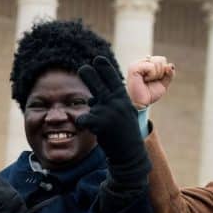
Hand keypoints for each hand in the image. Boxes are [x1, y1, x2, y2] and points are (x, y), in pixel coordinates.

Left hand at [74, 56, 149, 183]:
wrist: (129, 154)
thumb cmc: (123, 133)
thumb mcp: (123, 113)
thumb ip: (110, 103)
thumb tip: (92, 97)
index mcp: (124, 99)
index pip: (113, 79)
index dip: (105, 69)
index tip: (98, 59)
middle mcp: (117, 102)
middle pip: (99, 84)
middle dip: (88, 74)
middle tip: (83, 68)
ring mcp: (108, 111)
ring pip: (90, 105)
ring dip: (92, 114)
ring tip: (106, 126)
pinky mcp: (99, 122)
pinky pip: (82, 119)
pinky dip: (84, 124)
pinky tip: (95, 132)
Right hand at [126, 56, 174, 109]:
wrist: (141, 103)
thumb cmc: (149, 94)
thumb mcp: (164, 83)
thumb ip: (169, 74)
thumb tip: (170, 65)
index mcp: (148, 64)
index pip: (162, 60)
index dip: (164, 71)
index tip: (156, 79)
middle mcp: (142, 62)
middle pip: (161, 59)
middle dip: (161, 73)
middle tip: (152, 81)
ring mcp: (137, 64)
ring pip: (157, 62)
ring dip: (156, 75)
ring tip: (147, 81)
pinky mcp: (134, 67)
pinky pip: (151, 67)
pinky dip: (151, 75)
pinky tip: (144, 80)